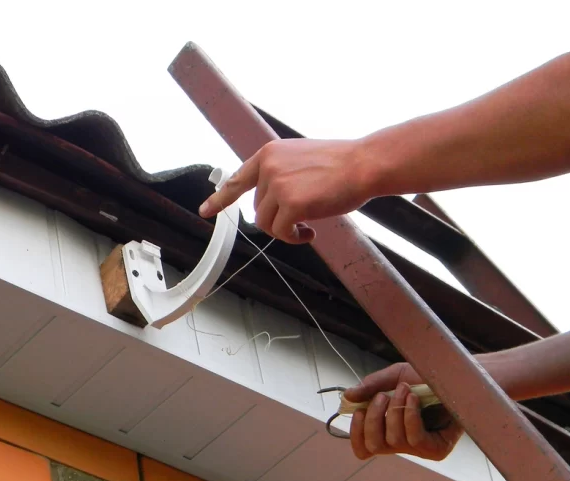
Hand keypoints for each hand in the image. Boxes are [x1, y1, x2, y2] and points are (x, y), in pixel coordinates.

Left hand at [198, 139, 374, 243]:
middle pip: (257, 208)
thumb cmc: (341, 164)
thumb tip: (271, 201)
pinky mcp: (290, 204)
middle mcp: (268, 167)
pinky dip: (293, 238)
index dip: (220, 198)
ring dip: (284, 230)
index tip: (205, 210)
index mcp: (269, 153)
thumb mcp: (301, 159)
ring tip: (307, 226)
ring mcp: (278, 185)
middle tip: (303, 216)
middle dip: (278, 217)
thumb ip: (281, 174)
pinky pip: (280, 232)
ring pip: (265, 223)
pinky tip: (310, 233)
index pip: (237, 180)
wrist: (364, 164)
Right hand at [343, 363, 463, 461]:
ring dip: (394, 411)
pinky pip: (413, 439)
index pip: (365, 448)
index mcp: (389, 430)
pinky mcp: (437, 450)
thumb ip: (371, 387)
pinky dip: (409, 416)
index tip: (357, 411)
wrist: (458, 375)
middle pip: (373, 446)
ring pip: (393, 441)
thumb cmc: (428, 377)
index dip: (356, 434)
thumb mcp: (394, 377)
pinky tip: (414, 399)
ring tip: (405, 390)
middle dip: (373, 419)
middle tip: (382, 396)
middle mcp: (402, 444)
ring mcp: (420, 449)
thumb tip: (346, 397)